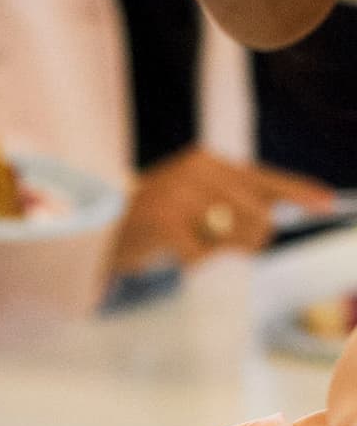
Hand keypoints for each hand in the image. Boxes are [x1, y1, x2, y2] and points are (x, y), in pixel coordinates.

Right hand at [113, 147, 332, 272]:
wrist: (97, 231)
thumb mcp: (195, 204)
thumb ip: (233, 208)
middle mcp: (195, 171)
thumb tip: (274, 225)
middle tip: (233, 246)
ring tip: (197, 247)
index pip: (263, 177)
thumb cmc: (154, 221)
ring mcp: (178, 195)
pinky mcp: (163, 222)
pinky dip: (191, 264)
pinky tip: (173, 254)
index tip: (327, 202)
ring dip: (222, 252)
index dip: (298, 191)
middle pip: (257, 214)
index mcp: (207, 161)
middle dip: (252, 239)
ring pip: (233, 235)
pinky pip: (201, 257)